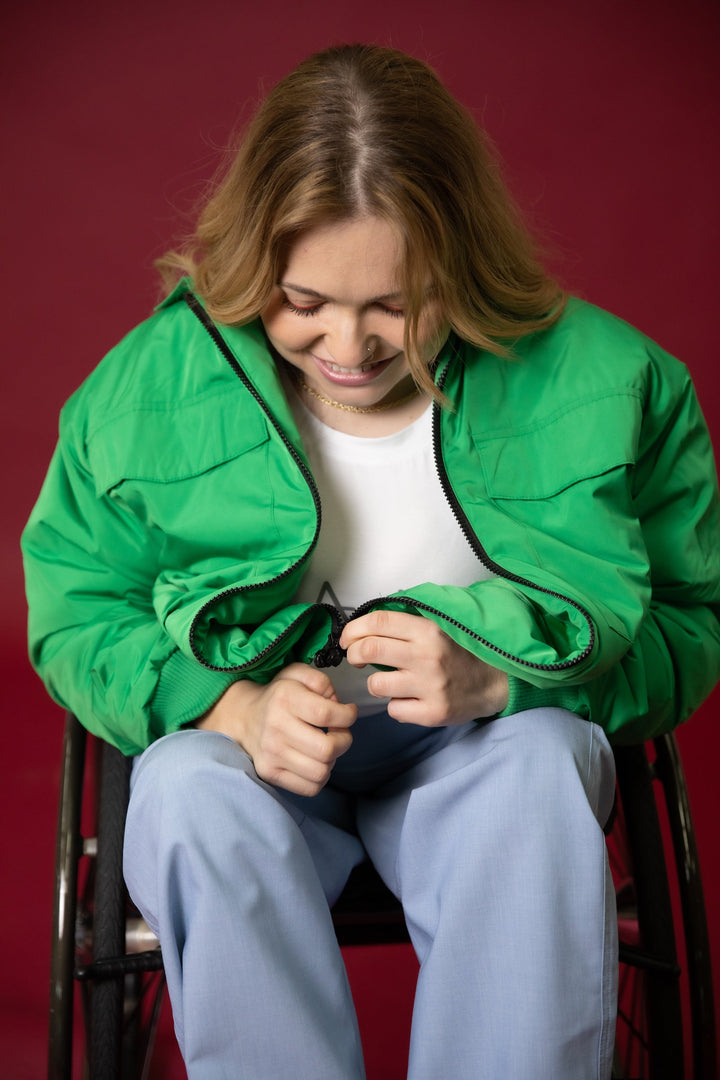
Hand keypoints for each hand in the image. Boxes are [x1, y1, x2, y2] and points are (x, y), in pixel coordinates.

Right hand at [196, 663, 356, 795]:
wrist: (245, 718)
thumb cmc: (279, 696)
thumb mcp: (297, 674)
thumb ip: (320, 681)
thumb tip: (336, 703)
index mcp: (284, 698)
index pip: (326, 714)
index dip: (347, 716)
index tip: (348, 713)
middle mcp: (276, 727)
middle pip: (327, 749)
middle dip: (344, 740)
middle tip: (339, 733)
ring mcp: (271, 754)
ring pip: (321, 772)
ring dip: (332, 760)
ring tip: (326, 747)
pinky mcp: (270, 773)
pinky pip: (310, 788)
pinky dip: (320, 778)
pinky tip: (315, 762)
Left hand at [340, 610, 507, 725]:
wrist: (496, 681)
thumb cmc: (462, 652)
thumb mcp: (440, 626)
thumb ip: (408, 622)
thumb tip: (367, 622)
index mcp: (428, 630)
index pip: (378, 622)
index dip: (354, 629)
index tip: (347, 638)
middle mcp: (427, 656)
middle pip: (369, 650)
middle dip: (354, 654)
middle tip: (356, 658)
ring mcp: (429, 687)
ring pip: (375, 685)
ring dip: (375, 683)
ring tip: (391, 681)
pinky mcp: (432, 712)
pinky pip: (393, 709)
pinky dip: (396, 705)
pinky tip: (410, 698)